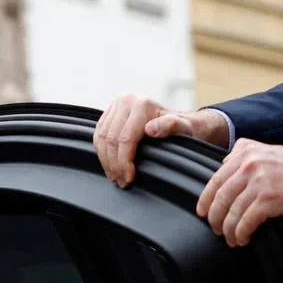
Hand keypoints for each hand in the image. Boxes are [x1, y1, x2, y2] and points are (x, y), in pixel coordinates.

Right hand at [94, 94, 229, 186]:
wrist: (179, 120)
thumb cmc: (183, 127)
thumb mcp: (184, 127)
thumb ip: (171, 125)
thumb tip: (151, 129)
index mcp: (141, 104)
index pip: (125, 138)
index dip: (124, 162)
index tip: (129, 178)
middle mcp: (125, 101)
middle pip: (110, 140)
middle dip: (114, 165)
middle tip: (121, 181)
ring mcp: (115, 106)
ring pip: (101, 139)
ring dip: (106, 161)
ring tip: (115, 176)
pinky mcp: (108, 113)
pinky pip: (98, 136)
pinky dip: (102, 153)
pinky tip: (110, 164)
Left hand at [197, 138, 282, 246]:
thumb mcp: (266, 150)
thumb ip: (244, 152)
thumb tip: (225, 162)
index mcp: (245, 154)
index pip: (216, 180)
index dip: (206, 200)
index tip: (202, 212)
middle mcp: (249, 166)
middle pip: (221, 198)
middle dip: (215, 218)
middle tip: (216, 229)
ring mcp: (259, 182)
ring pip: (233, 212)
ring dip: (229, 230)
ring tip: (231, 238)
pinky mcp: (269, 198)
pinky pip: (247, 220)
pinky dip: (241, 233)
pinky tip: (243, 238)